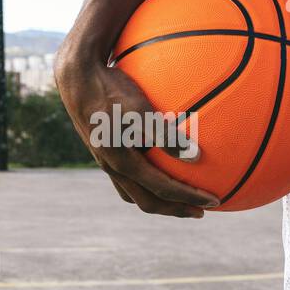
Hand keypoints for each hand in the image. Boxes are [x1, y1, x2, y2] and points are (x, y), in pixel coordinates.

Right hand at [55, 46, 218, 217]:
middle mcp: (112, 167)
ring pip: (134, 192)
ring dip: (159, 198)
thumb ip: (165, 135)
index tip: (212, 202)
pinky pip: (128, 174)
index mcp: (122, 163)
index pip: (161, 190)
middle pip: (146, 201)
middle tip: (200, 211)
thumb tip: (196, 157)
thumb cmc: (110, 89)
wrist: (76, 77)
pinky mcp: (104, 148)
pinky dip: (146, 180)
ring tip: (179, 196)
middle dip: (175, 208)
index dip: (188, 198)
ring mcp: (106, 159)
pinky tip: (158, 162)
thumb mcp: (139, 110)